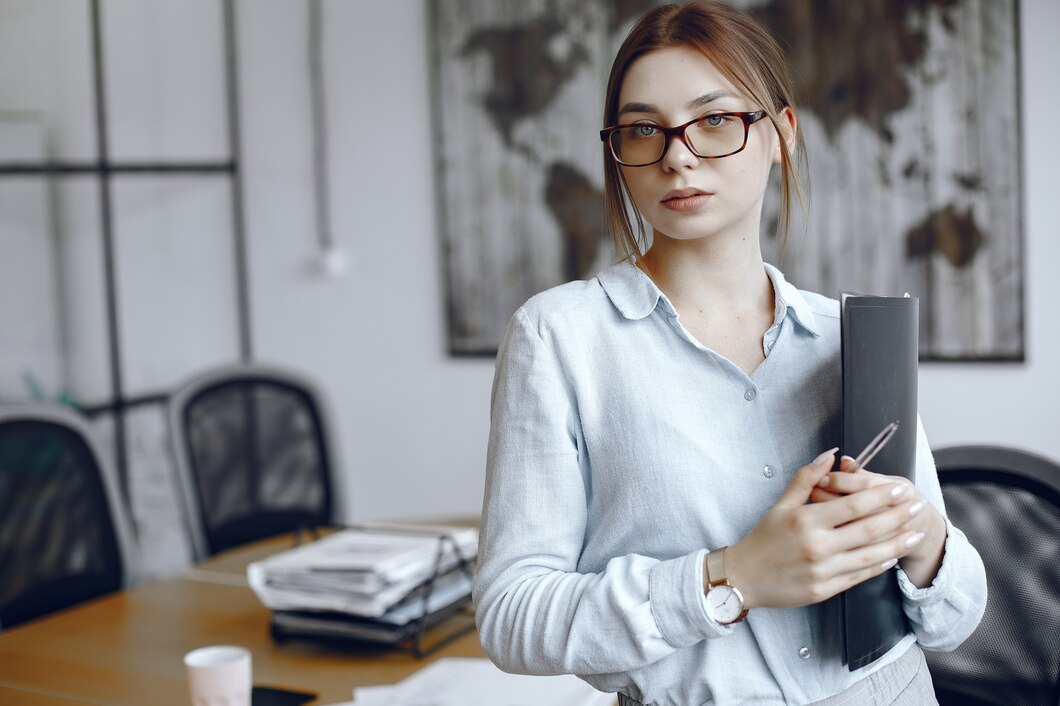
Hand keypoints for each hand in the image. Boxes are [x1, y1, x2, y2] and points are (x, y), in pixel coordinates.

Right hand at [723, 448, 929, 609]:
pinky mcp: (825, 589)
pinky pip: (859, 576)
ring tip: (916, 532)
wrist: (744, 578)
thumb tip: (830, 456)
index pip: (853, 505)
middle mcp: (817, 546)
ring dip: (897, 543)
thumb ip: (807, 479)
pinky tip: (892, 555)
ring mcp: (823, 570)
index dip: (881, 495)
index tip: (900, 488)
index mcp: (806, 521)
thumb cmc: (762, 539)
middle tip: (917, 504)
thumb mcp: (780, 505)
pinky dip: (879, 565)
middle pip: (868, 529)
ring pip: (870, 555)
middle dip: (898, 516)